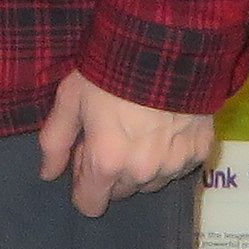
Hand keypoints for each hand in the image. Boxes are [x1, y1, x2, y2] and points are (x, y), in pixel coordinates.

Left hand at [36, 70, 215, 219]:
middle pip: (121, 192)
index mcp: (107, 163)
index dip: (83, 184)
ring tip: (141, 129)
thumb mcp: (71, 98)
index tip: (86, 157)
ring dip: (142, 166)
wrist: (167, 43)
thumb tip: (48, 175)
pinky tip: (166, 125)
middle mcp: (143, 172)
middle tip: (113, 135)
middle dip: (113, 172)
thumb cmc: (110, 69)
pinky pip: (179, 166)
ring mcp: (175, 164)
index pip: (90, 205)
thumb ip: (55, 142)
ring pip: (151, 182)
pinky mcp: (201, 151)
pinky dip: (170, 153)